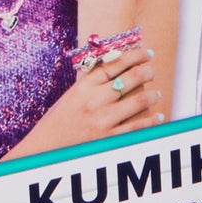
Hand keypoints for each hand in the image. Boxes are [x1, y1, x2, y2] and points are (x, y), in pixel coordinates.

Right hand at [14, 45, 164, 153]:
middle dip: (147, 71)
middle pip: (131, 78)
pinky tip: (157, 117)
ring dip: (152, 94)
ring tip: (155, 93)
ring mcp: (103, 120)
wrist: (44, 149)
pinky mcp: (109, 139)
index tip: (146, 53)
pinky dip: (151, 120)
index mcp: (84, 86)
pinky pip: (138, 127)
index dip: (135, 55)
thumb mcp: (71, 95)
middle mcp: (94, 101)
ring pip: (139, 100)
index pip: (115, 63)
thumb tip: (118, 65)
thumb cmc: (57, 122)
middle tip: (152, 70)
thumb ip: (93, 82)